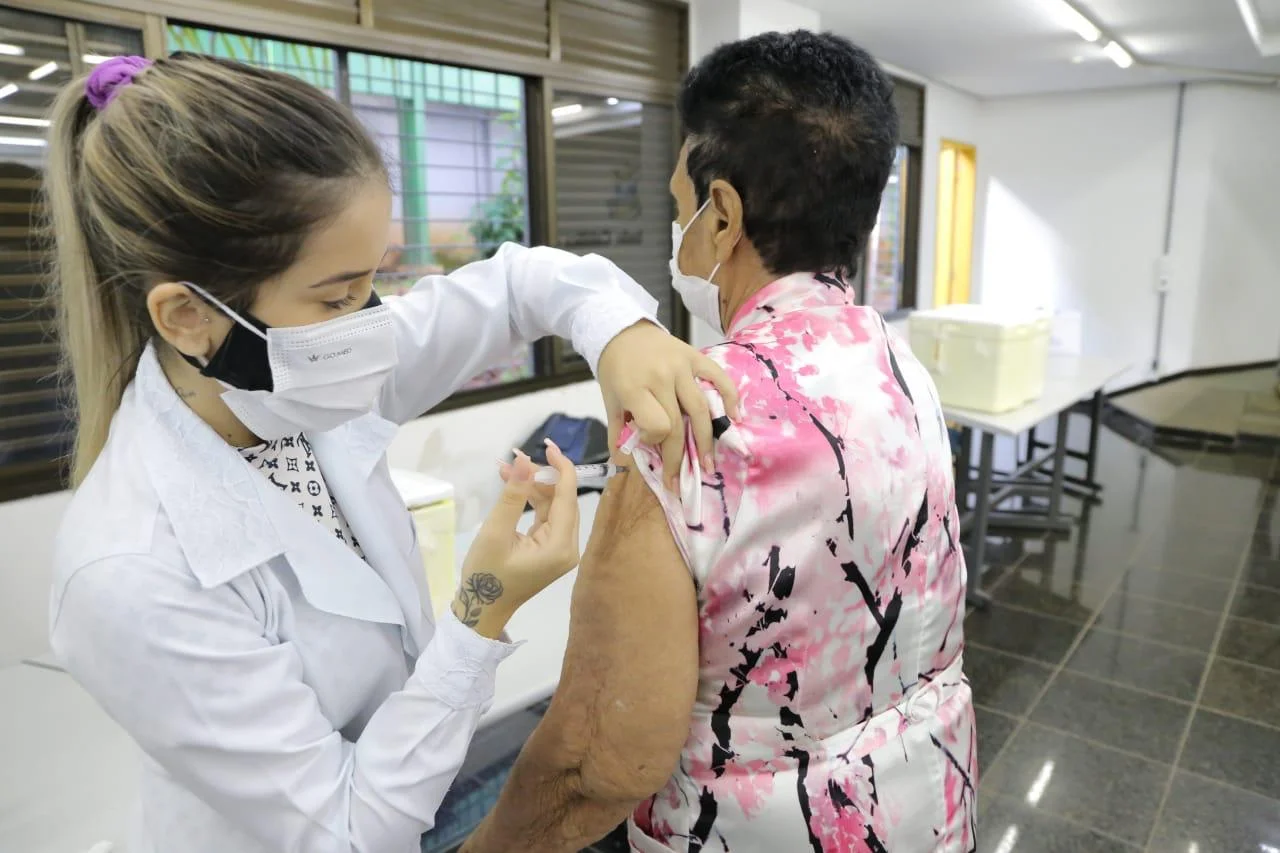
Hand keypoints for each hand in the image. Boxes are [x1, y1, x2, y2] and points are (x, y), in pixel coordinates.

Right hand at [453, 441, 579, 638]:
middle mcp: (568, 547)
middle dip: (540, 477)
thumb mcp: (495, 532)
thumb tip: (525, 460)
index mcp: (561, 546)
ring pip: (553, 507)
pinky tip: (512, 486)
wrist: (480, 610)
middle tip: (514, 460)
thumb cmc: (486, 575)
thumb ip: (513, 494)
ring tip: (505, 470)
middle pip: (563, 501)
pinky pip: (545, 518)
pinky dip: (531, 502)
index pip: (568, 498)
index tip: (548, 445)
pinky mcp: (549, 550)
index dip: (560, 468)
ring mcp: (560, 550)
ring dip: (532, 487)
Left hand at [597, 321, 739, 488]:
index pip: (655, 426)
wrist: (621, 330)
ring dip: (706, 441)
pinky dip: (730, 398)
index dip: (653, 441)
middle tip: (681, 482)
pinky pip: (718, 378)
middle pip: (678, 424)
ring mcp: (681, 365)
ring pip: (700, 409)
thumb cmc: (614, 369)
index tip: (648, 442)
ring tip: (709, 465)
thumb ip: (618, 432)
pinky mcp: (695, 356)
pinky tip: (734, 419)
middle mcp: (660, 377)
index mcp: (634, 388)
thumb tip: (626, 463)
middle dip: (679, 457)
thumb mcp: (610, 401)